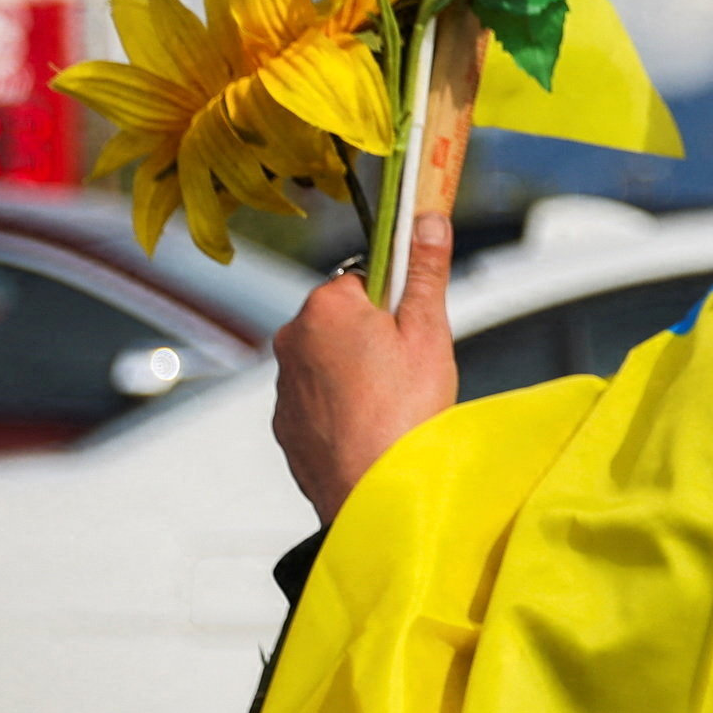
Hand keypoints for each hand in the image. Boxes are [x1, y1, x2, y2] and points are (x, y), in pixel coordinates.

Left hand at [271, 208, 456, 526]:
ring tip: (390, 406)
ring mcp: (282, 383)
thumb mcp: (429, 334)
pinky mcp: (283, 422)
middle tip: (407, 371)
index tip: (412, 329)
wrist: (373, 495)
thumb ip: (425, 271)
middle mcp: (291, 338)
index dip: (395, 302)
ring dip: (354, 373)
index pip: (363, 280)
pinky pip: (315, 399)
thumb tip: (426, 218)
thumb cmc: (406, 414)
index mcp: (326, 307)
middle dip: (372, 337)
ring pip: (327, 361)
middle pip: (342, 319)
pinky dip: (339, 407)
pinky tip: (369, 428)